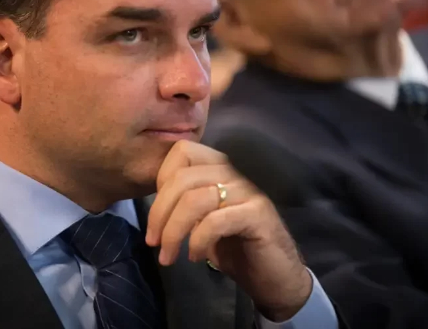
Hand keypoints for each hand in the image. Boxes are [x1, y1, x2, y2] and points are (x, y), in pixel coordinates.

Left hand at [145, 140, 311, 321]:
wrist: (275, 277)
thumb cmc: (235, 246)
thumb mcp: (202, 219)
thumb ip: (183, 201)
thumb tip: (154, 201)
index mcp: (219, 167)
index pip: (182, 151)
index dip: (161, 179)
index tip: (157, 213)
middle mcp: (233, 172)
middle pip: (182, 177)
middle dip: (159, 212)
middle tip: (152, 242)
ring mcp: (247, 191)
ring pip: (194, 199)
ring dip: (173, 231)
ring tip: (167, 255)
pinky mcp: (257, 214)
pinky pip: (215, 220)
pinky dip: (198, 240)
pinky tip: (194, 256)